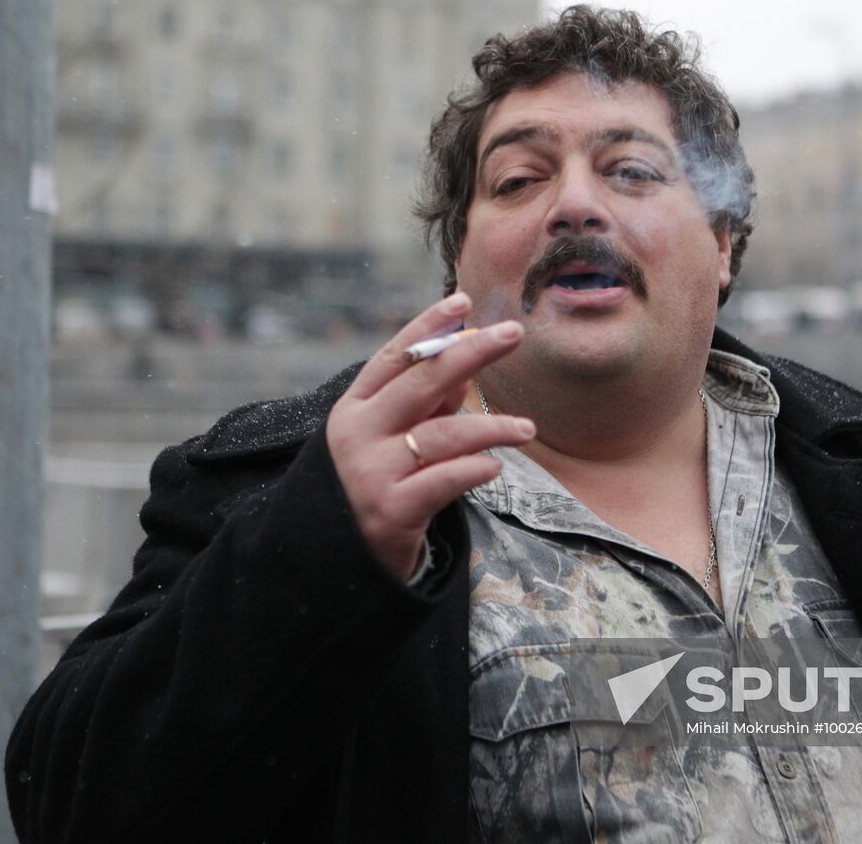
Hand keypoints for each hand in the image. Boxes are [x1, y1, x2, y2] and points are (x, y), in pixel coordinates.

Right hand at [325, 292, 533, 579]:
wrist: (335, 561)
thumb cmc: (371, 488)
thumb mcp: (389, 440)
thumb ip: (424, 406)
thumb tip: (466, 364)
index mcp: (354, 408)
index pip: (394, 356)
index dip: (428, 327)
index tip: (462, 301)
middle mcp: (357, 434)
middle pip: (421, 382)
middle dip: (471, 353)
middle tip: (513, 334)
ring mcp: (371, 472)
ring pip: (441, 434)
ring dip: (491, 427)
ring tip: (526, 429)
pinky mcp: (391, 511)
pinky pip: (444, 480)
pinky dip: (475, 469)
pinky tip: (495, 467)